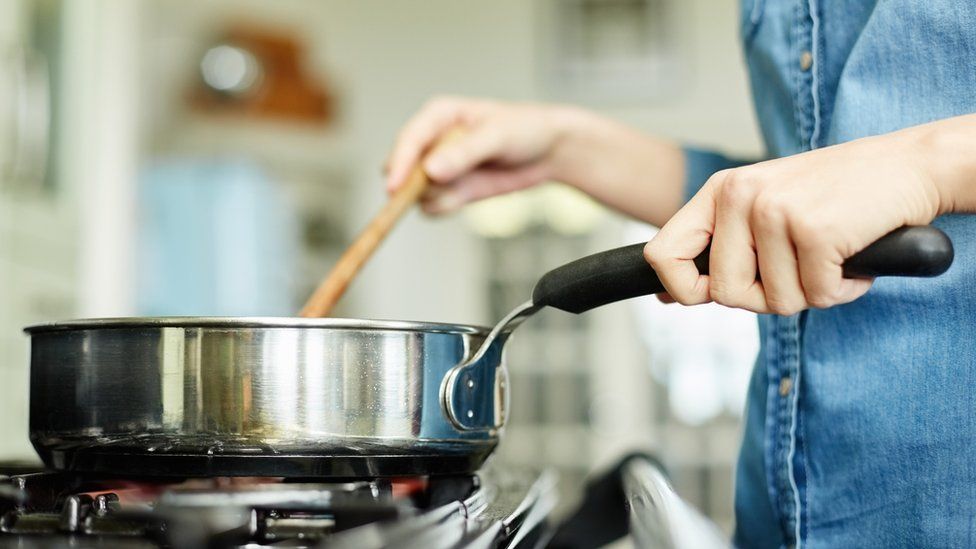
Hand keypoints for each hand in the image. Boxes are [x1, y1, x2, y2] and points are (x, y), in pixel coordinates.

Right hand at [386, 97, 572, 214]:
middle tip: (439, 191)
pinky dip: (446, 207)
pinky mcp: (450, 189)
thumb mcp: (497, 136)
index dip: (400, 163)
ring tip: (466, 187)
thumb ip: (464, 153)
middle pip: (403, 169)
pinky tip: (468, 197)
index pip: (409, 139)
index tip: (394, 187)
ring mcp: (439, 168)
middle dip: (414, 185)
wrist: (549, 151)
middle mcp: (432, 142)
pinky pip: (433, 206)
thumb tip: (430, 171)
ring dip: (436, 197)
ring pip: (417, 192)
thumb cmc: (524, 129)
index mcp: (438, 116)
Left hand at [644, 128, 945, 314]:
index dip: (681, 290)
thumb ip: (717, 248)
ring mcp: (775, 211)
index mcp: (721, 191)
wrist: (910, 165)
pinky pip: (817, 297)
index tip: (706, 296)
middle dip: (766, 296)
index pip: (662, 255)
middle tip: (799, 267)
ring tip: (830, 254)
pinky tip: (853, 256)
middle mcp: (740, 196)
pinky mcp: (814, 230)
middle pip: (725, 293)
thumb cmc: (836, 195)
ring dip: (812, 292)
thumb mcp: (763, 209)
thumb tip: (666, 296)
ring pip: (776, 301)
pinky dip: (843, 289)